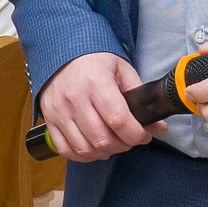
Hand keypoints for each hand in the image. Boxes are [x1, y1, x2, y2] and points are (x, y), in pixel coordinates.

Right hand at [39, 52, 156, 160]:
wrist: (62, 52)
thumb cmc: (96, 61)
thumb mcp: (122, 71)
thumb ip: (140, 98)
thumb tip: (158, 127)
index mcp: (96, 82)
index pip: (118, 120)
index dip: (135, 134)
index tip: (142, 135)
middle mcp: (75, 98)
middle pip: (102, 139)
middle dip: (122, 145)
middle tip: (129, 139)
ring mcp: (59, 111)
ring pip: (85, 148)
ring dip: (104, 152)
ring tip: (113, 143)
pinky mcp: (49, 119)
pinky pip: (65, 149)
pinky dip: (83, 155)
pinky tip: (94, 148)